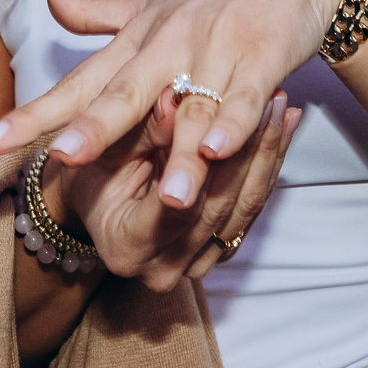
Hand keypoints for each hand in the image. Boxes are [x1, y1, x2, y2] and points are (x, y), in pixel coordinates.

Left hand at [0, 0, 352, 211]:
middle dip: (93, 129)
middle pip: (123, 94)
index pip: (78, 84)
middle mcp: (166, 46)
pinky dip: (234, 125)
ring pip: (190, 110)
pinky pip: (244, 98)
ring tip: (167, 201)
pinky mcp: (259, 58)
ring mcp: (213, 52)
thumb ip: (99, 15)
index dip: (35, 113)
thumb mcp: (150, 4)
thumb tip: (51, 2)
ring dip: (179, 154)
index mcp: (135, 42)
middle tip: (59, 158)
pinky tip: (220, 152)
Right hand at [43, 91, 300, 289]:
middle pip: (219, 207)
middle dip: (247, 149)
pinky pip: (251, 208)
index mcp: (126, 249)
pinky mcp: (217, 252)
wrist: (91, 194)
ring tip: (280, 105)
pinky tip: (281, 125)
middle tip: (268, 97)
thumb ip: (143, 127)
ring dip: (267, 154)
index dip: (204, 160)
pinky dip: (268, 164)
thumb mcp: (107, 143)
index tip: (228, 109)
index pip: (178, 205)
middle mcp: (161, 270)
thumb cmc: (87, 167)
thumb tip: (175, 97)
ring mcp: (193, 266)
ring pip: (244, 208)